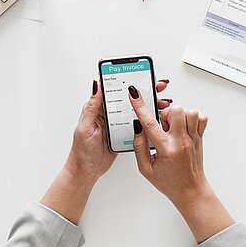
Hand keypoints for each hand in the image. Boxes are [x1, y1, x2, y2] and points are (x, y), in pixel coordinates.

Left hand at [41, 79, 171, 223]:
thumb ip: (92, 106)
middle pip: (129, 98)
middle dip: (145, 91)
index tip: (141, 75)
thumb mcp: (86, 126)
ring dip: (150, 105)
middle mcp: (109, 113)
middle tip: (159, 87)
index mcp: (99, 108)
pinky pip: (138, 124)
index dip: (128, 80)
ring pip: (136, 110)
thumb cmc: (82, 151)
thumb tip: (96, 85)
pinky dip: (148, 120)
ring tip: (163, 103)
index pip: (115, 88)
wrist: (87, 171)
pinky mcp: (124, 133)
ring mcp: (118, 123)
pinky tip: (157, 118)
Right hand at [128, 86, 233, 241]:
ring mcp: (193, 138)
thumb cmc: (169, 182)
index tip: (134, 95)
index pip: (151, 124)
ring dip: (178, 114)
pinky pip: (201, 117)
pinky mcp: (200, 137)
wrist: (190, 190)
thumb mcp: (145, 169)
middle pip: (175, 111)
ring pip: (189, 111)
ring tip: (172, 126)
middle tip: (161, 125)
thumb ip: (139, 147)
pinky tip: (183, 125)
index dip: (140, 107)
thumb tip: (137, 128)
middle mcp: (182, 142)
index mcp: (166, 150)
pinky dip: (191, 116)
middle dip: (164, 113)